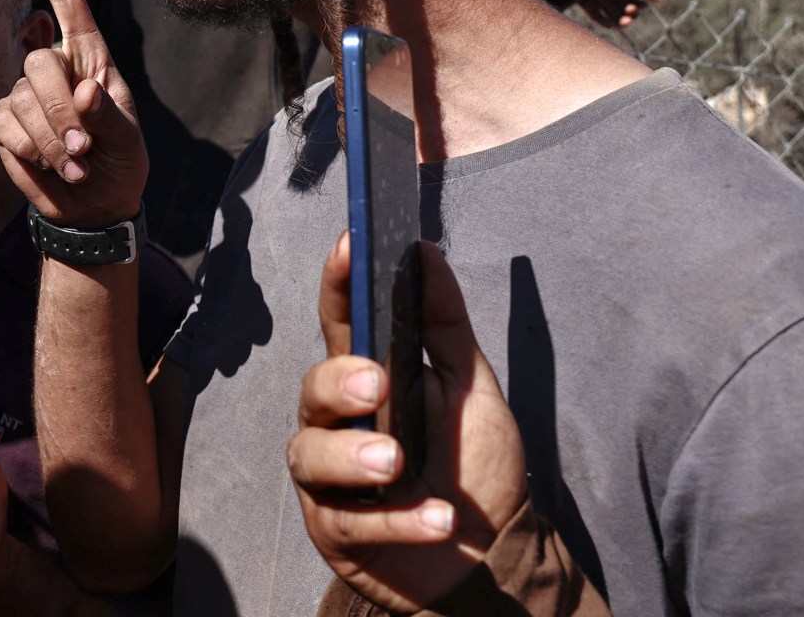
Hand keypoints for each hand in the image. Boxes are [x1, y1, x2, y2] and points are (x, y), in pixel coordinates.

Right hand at [0, 0, 147, 229]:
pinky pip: (5, 125)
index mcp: (91, 56)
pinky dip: (31, 151)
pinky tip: (52, 168)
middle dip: (60, 111)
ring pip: (21, 97)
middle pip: (38, 62)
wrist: (93, 208)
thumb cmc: (119, 164)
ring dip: (51, 140)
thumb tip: (83, 92)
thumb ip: (107, 117)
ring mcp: (25, 93)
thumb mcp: (127, 143)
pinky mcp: (5, 122)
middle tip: (84, 149)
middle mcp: (55, 66)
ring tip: (75, 164)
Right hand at [285, 234, 527, 612]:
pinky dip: (395, 520)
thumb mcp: (471, 390)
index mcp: (367, 378)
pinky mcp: (336, 531)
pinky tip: (436, 519)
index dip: (337, 282)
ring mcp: (329, 479)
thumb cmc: (475, 468)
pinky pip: (347, 520)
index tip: (350, 245)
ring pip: (310, 453)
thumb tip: (427, 252)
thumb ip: (445, 325)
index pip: (340, 321)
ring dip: (352, 456)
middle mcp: (337, 424)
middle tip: (377, 385)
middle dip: (339, 382)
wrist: (493, 557)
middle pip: (312, 387)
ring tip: (397, 464)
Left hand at [579, 0, 663, 28]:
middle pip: (628, 12)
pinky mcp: (591, 8)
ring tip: (626, 21)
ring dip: (623, 23)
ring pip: (616, 19)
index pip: (636, 3)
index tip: (639, 2)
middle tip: (629, 8)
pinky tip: (615, 25)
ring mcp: (603, 3)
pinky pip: (601, 20)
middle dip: (632, 14)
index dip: (640, 6)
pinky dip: (609, 25)